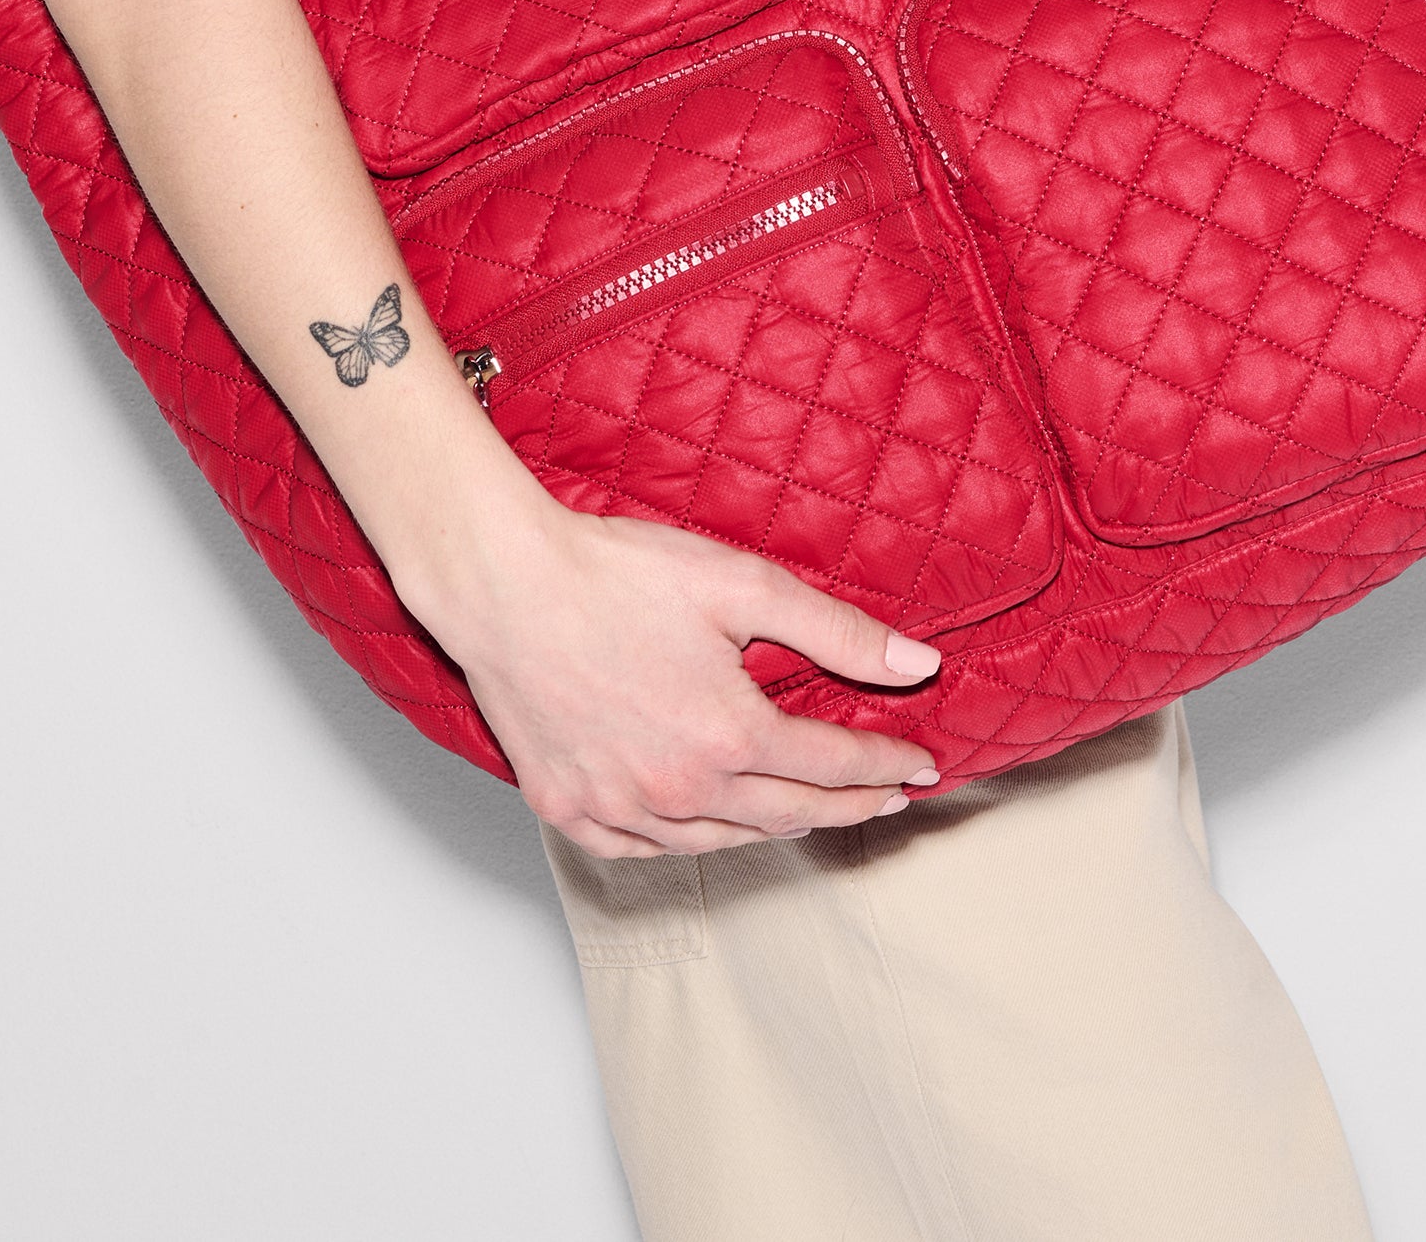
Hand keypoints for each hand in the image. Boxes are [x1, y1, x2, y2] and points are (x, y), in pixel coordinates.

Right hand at [412, 463, 942, 857]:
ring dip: (774, 829)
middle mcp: (677, 789)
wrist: (504, 584)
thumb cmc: (618, 575)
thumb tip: (920, 666)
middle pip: (786, 814)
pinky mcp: (566, 809)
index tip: (921, 764)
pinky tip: (704, 829)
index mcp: (729, 735)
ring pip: (717, 842)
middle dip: (848, 807)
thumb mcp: (744, 587)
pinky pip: (641, 850)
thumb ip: (838, 633)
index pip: (832, 765)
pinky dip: (686, 844)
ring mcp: (617, 808)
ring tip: (808, 813)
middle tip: (887, 800)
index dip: (885, 764)